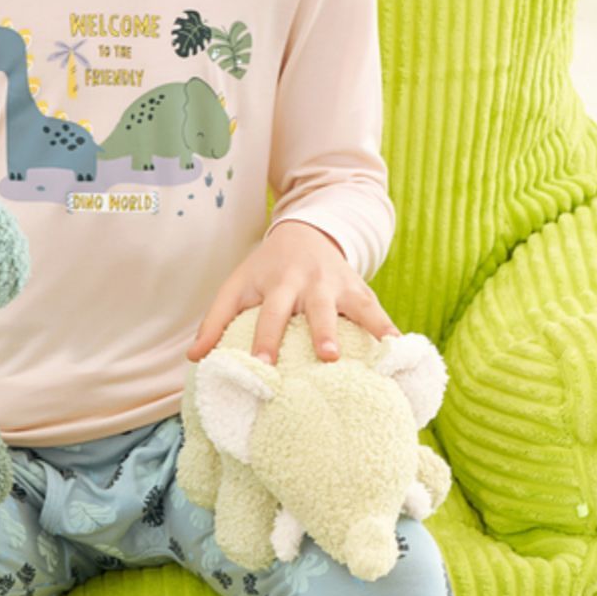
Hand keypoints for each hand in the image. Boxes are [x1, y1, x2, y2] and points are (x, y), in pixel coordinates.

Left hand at [186, 220, 400, 366]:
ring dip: (368, 327)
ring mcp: (340, 284)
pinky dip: (390, 329)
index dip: (265, 338)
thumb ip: (215, 320)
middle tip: (328, 356)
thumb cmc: (265, 268)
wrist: (306, 232)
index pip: (270, 313)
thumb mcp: (237, 285)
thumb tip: (194, 358)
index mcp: (278, 283)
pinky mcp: (361, 290)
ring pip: (355, 306)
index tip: (262, 364)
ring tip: (381, 352)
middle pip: (317, 308)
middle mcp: (311, 283)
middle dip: (323, 331)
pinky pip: (378, 311)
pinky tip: (402, 351)